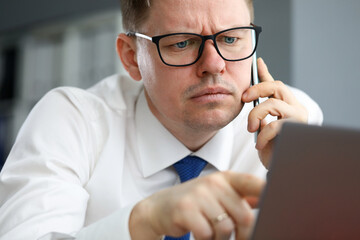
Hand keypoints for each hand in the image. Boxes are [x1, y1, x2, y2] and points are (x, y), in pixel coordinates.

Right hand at [129, 171, 264, 239]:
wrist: (159, 207)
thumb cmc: (195, 203)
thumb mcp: (217, 195)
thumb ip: (240, 198)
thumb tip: (267, 201)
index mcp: (225, 178)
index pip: (253, 182)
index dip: (268, 192)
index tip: (278, 204)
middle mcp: (213, 182)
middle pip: (244, 215)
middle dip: (244, 234)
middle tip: (237, 239)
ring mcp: (199, 194)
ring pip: (226, 228)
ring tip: (212, 236)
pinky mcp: (186, 209)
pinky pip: (207, 234)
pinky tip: (199, 235)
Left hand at [242, 58, 307, 167]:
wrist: (282, 168)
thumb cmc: (272, 148)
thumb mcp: (263, 127)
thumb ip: (260, 112)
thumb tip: (250, 96)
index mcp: (287, 105)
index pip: (275, 85)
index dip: (265, 73)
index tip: (257, 62)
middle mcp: (296, 108)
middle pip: (276, 86)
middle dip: (256, 89)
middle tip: (244, 99)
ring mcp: (298, 118)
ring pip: (272, 104)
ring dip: (256, 115)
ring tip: (252, 129)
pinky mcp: (296, 130)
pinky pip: (274, 125)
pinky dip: (262, 135)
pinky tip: (259, 144)